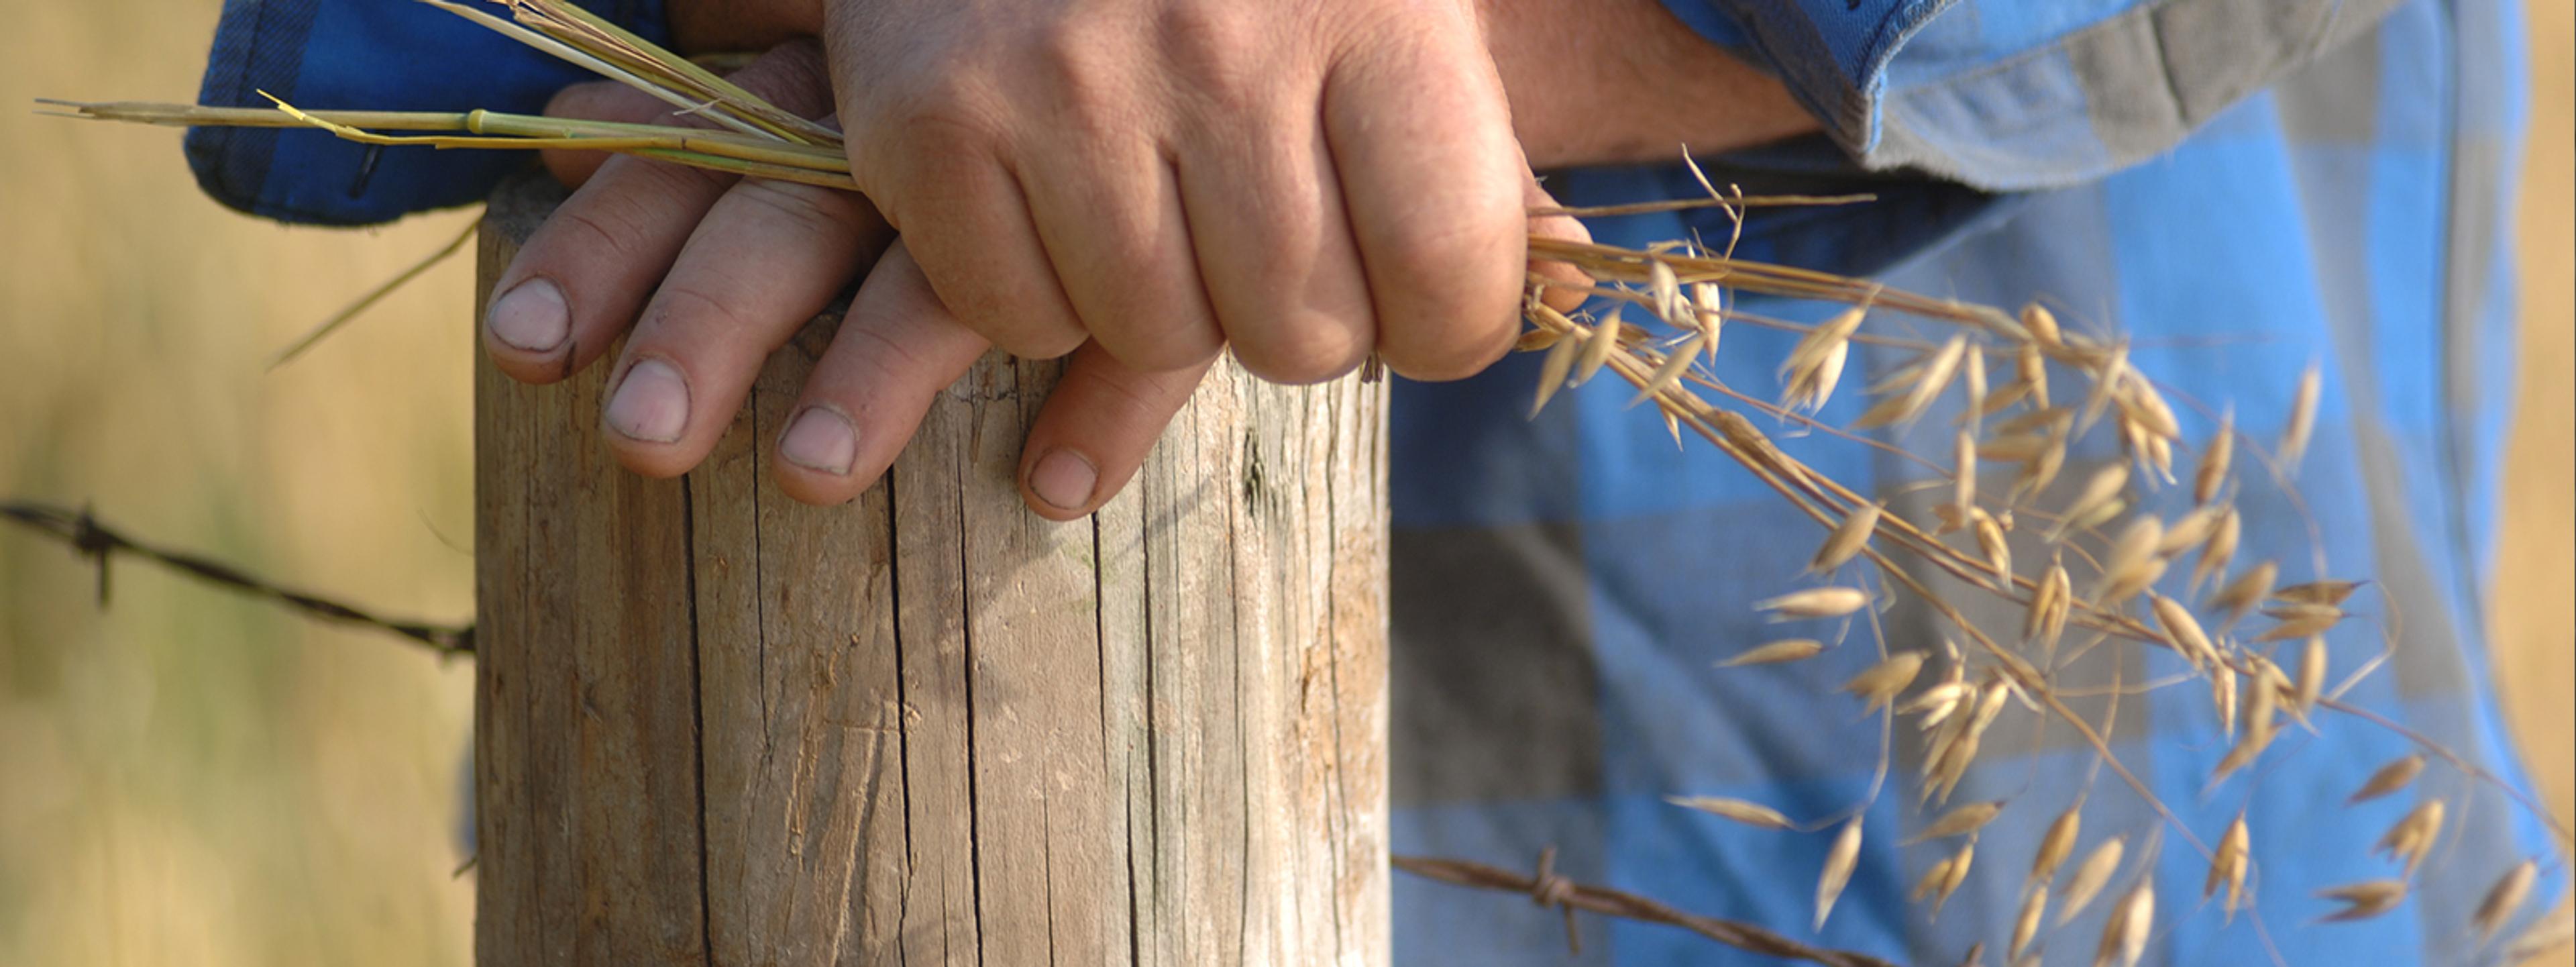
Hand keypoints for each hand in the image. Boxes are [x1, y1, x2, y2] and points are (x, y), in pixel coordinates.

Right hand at [489, 0, 1812, 518]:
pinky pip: (989, 297)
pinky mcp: (916, 104)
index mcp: (1387, 10)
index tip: (1416, 285)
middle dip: (1287, 313)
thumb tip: (1638, 217)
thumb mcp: (1401, 0)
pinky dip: (1005, 288)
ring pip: (1143, 332)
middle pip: (1298, 333)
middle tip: (1256, 241)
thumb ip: (1482, 142)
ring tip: (1139, 219)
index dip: (1446, 316)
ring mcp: (1068, 78)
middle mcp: (1235, 42)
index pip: (1458, 295)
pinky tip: (1016, 209)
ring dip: (1143, 309)